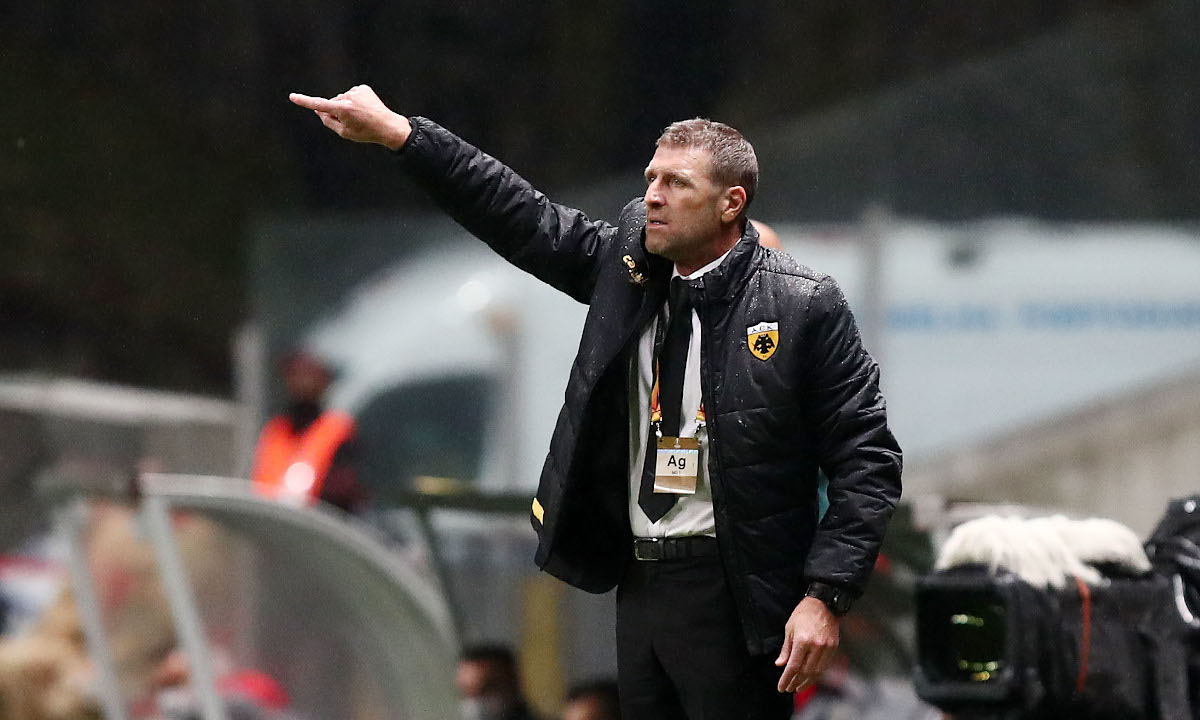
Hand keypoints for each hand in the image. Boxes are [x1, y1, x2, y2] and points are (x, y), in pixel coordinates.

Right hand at [289, 85, 411, 149]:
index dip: (304, 101)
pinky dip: (354, 101)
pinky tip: (364, 109)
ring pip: (342, 99)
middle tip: (352, 122)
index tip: (292, 97)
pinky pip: (352, 95)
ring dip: (346, 106)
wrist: (388, 126)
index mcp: (343, 109)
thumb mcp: (344, 132)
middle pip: (332, 103)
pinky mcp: (363, 88)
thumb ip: (328, 121)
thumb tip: (319, 110)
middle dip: (336, 111)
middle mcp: (348, 97)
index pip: (319, 105)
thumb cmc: (365, 132)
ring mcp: (356, 91)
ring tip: (360, 116)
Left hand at [774, 596, 839, 692]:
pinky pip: (825, 666)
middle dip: (795, 682)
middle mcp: (816, 646)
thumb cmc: (803, 613)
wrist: (824, 603)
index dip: (786, 679)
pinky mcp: (834, 647)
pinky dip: (817, 674)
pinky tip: (810, 678)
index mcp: (802, 641)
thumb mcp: (789, 628)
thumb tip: (780, 664)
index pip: (793, 666)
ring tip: (798, 687)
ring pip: (817, 672)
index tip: (781, 687)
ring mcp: (827, 647)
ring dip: (807, 682)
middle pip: (805, 671)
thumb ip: (786, 648)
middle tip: (789, 689)